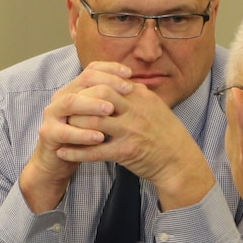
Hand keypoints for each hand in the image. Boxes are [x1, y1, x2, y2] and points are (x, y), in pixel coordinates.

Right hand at [20, 63, 134, 211]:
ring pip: (71, 102)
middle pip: (82, 81)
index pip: (92, 70)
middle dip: (106, 84)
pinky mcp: (48, 133)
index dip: (111, 69)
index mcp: (73, 89)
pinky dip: (83, 134)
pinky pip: (65, 132)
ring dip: (92, 105)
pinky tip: (99, 138)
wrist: (58, 161)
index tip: (130, 74)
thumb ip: (110, 101)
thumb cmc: (83, 137)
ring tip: (111, 111)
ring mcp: (52, 114)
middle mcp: (61, 97)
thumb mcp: (97, 116)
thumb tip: (137, 86)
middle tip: (126, 90)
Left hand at [59, 78, 214, 210]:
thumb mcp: (153, 106)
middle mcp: (136, 110)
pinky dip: (76, 151)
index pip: (108, 81)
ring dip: (73, 125)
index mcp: (141, 96)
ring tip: (62, 129)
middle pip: (99, 95)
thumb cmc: (164, 133)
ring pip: (93, 121)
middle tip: (65, 110)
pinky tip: (63, 152)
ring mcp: (131, 130)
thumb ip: (133, 94)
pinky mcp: (126, 152)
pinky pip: (94, 150)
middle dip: (78, 102)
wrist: (180, 161)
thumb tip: (115, 82)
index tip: (75, 95)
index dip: (87, 87)